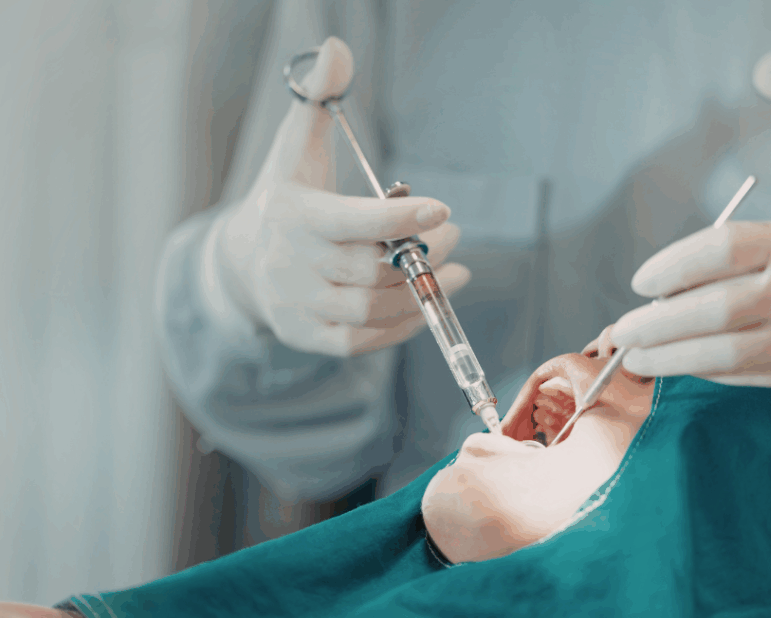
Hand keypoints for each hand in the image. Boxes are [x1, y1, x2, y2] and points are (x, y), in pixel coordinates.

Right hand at [211, 37, 469, 356]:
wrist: (242, 261)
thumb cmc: (286, 197)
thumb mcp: (296, 146)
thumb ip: (317, 97)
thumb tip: (336, 47)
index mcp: (293, 215)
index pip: (351, 221)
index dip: (399, 217)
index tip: (444, 208)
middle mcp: (291, 265)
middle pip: (370, 269)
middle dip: (422, 252)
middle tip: (451, 234)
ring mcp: (297, 305)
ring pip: (371, 310)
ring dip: (421, 291)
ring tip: (455, 270)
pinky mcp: (307, 336)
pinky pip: (361, 343)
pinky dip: (402, 327)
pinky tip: (427, 301)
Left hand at [610, 218, 770, 394]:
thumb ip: (734, 257)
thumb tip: (663, 291)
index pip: (720, 249)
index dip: (671, 266)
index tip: (641, 282)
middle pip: (713, 309)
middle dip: (655, 324)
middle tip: (622, 330)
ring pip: (721, 353)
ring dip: (668, 358)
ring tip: (635, 356)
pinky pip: (738, 376)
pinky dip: (700, 371)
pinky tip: (676, 364)